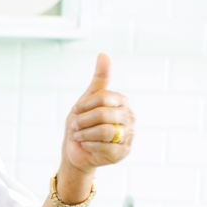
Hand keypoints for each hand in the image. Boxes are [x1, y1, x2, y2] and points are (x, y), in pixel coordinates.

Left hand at [61, 53, 133, 176]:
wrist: (76, 150)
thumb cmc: (82, 124)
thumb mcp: (87, 100)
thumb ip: (99, 79)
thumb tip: (103, 54)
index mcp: (122, 102)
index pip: (103, 97)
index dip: (84, 106)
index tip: (77, 111)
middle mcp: (129, 117)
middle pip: (102, 114)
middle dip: (82, 121)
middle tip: (76, 126)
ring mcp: (128, 136)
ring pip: (104, 131)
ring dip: (84, 134)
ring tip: (79, 136)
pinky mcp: (122, 152)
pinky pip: (104, 147)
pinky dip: (89, 145)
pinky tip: (86, 145)